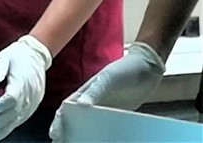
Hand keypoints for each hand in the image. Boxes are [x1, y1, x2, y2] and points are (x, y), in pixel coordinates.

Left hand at [0, 34, 52, 139]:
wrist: (36, 55)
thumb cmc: (17, 55)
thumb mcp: (5, 57)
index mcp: (21, 81)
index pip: (11, 98)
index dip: (0, 107)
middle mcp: (29, 93)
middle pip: (14, 111)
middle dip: (0, 122)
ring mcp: (33, 100)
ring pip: (20, 117)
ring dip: (7, 127)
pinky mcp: (34, 103)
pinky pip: (23, 117)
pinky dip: (14, 125)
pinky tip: (5, 130)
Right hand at [47, 42, 164, 140]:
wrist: (148, 69)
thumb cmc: (124, 70)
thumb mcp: (109, 78)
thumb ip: (95, 91)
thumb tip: (80, 105)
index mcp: (85, 92)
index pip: (66, 108)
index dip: (59, 120)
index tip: (55, 134)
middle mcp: (92, 102)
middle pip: (75, 118)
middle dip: (67, 130)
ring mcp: (105, 108)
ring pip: (90, 124)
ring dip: (83, 134)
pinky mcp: (118, 114)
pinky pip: (107, 126)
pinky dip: (102, 135)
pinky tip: (102, 142)